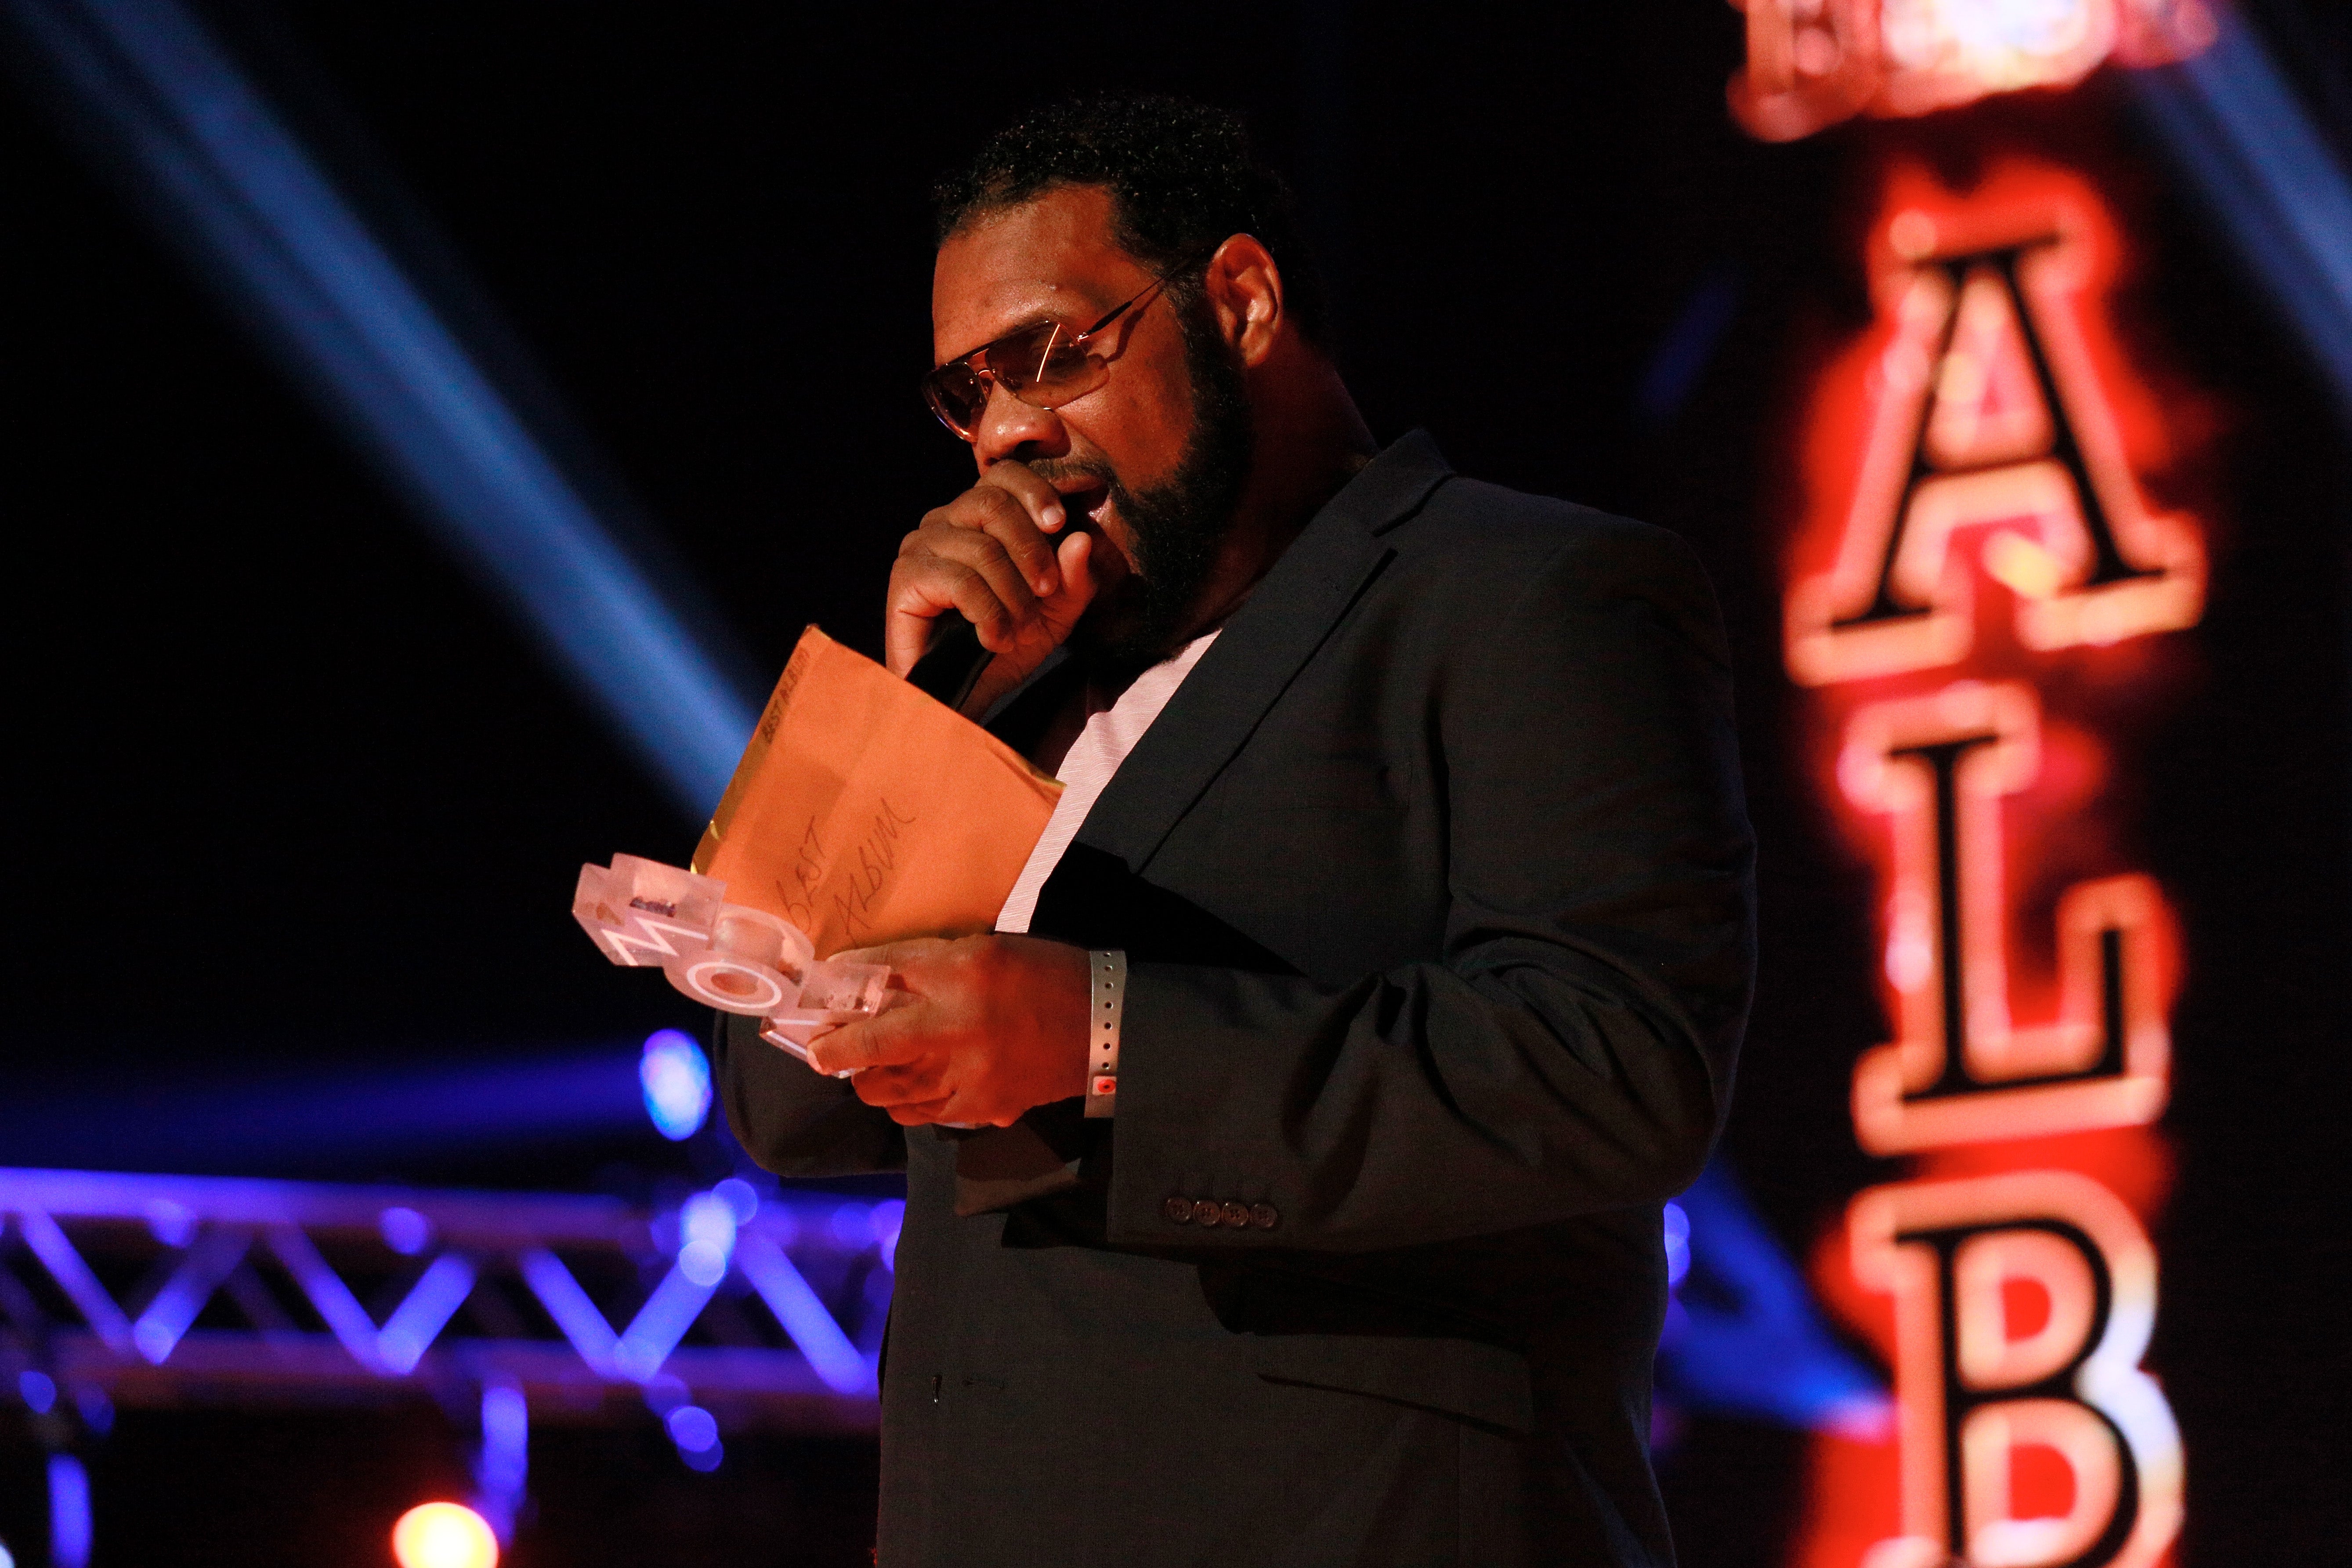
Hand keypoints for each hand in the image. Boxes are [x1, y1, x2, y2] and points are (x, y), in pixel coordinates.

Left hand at [806, 935, 1090, 1126]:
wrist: (1102, 1028)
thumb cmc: (1042, 975)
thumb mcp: (983, 950)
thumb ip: (922, 962)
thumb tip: (862, 974)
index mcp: (959, 978)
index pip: (879, 986)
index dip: (837, 1007)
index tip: (814, 1021)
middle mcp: (955, 1032)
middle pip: (869, 1054)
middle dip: (839, 1054)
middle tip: (831, 1047)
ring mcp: (965, 1080)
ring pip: (887, 1092)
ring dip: (871, 1079)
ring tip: (877, 1064)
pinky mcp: (978, 1110)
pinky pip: (920, 1114)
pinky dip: (907, 1100)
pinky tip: (918, 1083)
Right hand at [887, 463, 1105, 714]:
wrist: (965, 694)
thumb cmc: (1008, 645)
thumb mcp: (1056, 612)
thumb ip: (1073, 578)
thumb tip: (1080, 539)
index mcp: (979, 515)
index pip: (1003, 474)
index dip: (1035, 491)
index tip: (1059, 524)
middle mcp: (945, 520)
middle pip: (993, 502)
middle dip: (1031, 549)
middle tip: (1046, 592)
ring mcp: (921, 545)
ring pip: (982, 548)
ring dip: (1013, 596)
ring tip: (1022, 630)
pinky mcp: (905, 576)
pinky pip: (959, 580)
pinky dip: (988, 614)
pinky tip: (996, 640)